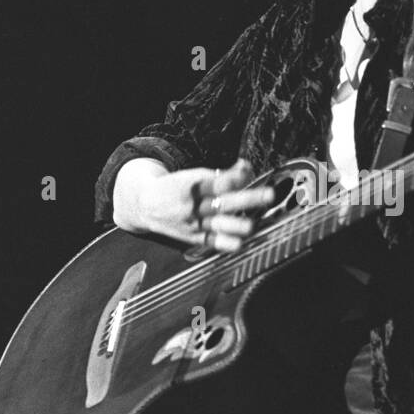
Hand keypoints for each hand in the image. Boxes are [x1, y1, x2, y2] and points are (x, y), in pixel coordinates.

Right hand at [114, 157, 274, 250]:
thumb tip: (246, 169)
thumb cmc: (176, 187)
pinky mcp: (193, 237)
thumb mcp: (194, 176)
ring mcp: (193, 222)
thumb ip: (221, 175)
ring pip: (218, 224)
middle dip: (248, 199)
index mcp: (193, 185)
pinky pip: (210, 241)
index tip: (248, 170)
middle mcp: (193, 205)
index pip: (218, 181)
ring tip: (252, 225)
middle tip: (269, 195)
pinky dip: (225, 243)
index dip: (236, 177)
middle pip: (224, 201)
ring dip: (236, 225)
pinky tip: (239, 244)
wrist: (144, 205)